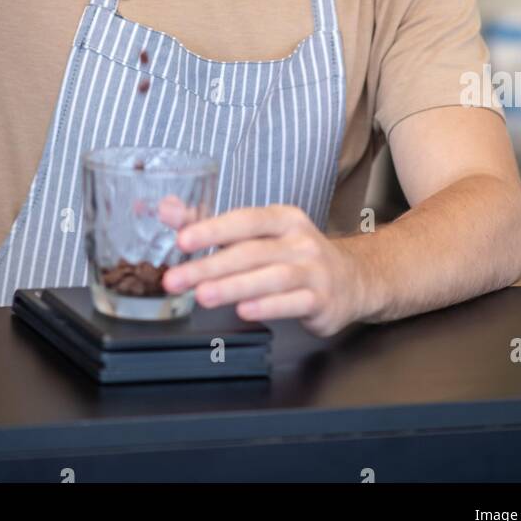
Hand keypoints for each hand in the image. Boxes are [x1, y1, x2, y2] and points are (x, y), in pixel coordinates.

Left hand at [163, 204, 363, 336]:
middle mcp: (300, 240)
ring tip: (202, 296)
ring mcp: (313, 270)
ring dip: (233, 286)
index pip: (244, 220)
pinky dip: (267, 306)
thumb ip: (212, 226)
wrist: (353, 280)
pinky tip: (244, 311)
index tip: (182, 240)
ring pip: (270, 276)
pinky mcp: (322, 299)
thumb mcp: (261, 236)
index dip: (212, 229)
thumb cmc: (296, 256)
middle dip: (209, 266)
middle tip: (175, 279)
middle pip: (250, 251)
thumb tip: (167, 209)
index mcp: (283, 219)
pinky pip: (293, 302)